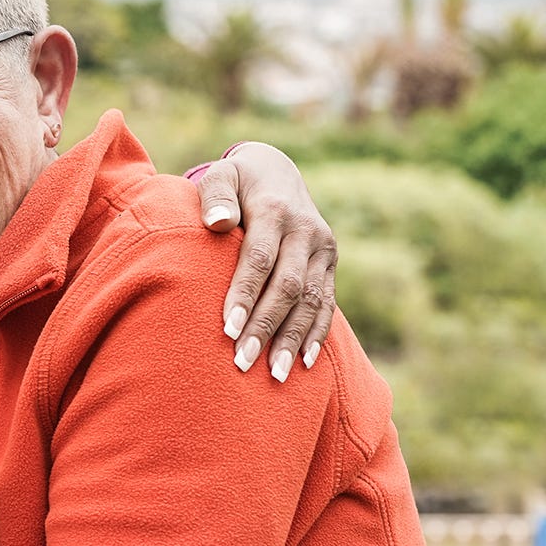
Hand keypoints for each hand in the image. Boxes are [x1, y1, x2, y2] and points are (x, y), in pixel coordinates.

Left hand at [195, 143, 337, 381]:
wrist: (276, 170)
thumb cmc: (236, 180)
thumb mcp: (221, 176)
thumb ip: (214, 195)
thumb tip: (217, 222)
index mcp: (276, 210)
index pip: (260, 259)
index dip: (245, 295)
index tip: (228, 330)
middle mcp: (306, 231)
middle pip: (288, 286)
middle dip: (266, 326)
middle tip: (242, 362)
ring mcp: (323, 248)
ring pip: (312, 300)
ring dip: (292, 339)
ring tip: (273, 374)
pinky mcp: (330, 263)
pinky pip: (327, 303)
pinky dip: (317, 333)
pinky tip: (303, 362)